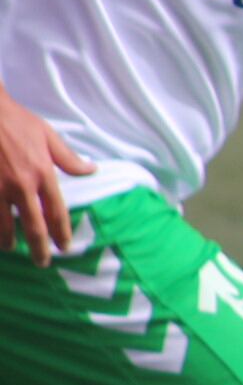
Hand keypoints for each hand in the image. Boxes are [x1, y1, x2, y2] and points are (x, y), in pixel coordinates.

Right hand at [0, 88, 94, 264]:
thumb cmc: (15, 120)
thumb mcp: (48, 135)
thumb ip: (69, 158)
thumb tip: (92, 169)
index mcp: (42, 174)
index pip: (56, 212)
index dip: (61, 233)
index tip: (64, 247)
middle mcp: (20, 186)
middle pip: (32, 226)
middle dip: (38, 248)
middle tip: (43, 263)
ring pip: (2, 225)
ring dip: (7, 240)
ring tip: (10, 249)